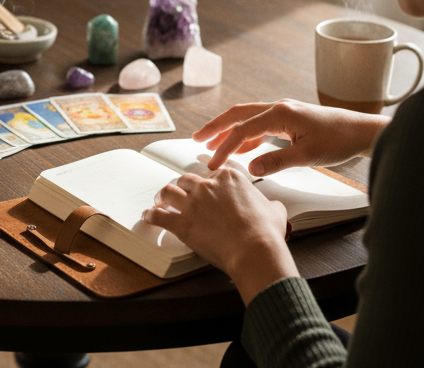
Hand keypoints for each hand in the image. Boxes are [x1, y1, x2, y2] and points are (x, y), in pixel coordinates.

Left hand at [141, 169, 295, 303]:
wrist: (255, 249)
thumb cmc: (266, 232)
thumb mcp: (275, 210)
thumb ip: (270, 204)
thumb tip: (273, 207)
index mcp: (230, 178)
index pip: (212, 174)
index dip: (207, 183)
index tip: (205, 188)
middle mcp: (208, 186)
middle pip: (187, 180)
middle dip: (182, 187)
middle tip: (181, 194)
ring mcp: (193, 203)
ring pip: (169, 192)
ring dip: (163, 196)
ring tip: (160, 201)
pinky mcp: (182, 223)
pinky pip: (159, 215)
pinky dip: (151, 215)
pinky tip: (148, 216)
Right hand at [195, 99, 387, 175]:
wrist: (362, 131)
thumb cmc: (339, 141)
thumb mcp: (307, 155)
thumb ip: (277, 161)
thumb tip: (250, 169)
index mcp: (280, 113)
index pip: (242, 130)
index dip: (224, 148)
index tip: (212, 164)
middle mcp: (278, 108)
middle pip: (238, 115)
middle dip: (215, 127)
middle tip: (196, 139)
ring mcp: (284, 112)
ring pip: (247, 118)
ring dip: (229, 130)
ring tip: (211, 143)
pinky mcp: (290, 119)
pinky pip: (260, 125)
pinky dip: (246, 136)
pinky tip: (241, 148)